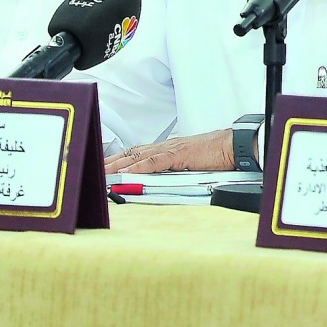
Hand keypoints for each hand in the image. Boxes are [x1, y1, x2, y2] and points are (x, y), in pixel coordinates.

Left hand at [104, 129, 235, 174]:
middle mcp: (165, 146)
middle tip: (92, 171)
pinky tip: (128, 173)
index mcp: (166, 148)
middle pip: (131, 154)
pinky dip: (140, 168)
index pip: (136, 153)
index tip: (102, 167)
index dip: (117, 160)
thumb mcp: (189, 163)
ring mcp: (171, 149)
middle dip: (110, 163)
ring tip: (102, 173)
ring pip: (138, 156)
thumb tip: (159, 181)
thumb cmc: (216, 154)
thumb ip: (173, 169)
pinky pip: (156, 162)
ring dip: (119, 165)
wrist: (234, 145)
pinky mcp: (180, 154)